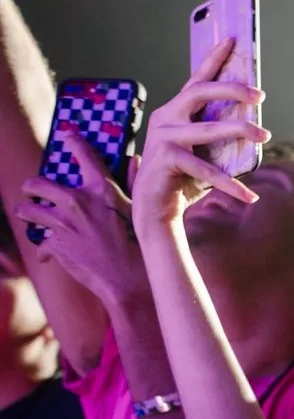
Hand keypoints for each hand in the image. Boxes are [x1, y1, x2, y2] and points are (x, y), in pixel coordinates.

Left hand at [14, 132, 146, 305]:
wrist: (130, 283)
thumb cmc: (141, 248)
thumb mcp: (141, 212)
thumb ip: (134, 183)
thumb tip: (135, 159)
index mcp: (102, 190)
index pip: (84, 155)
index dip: (73, 141)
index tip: (66, 135)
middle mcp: (78, 202)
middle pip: (37, 184)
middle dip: (32, 188)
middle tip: (32, 193)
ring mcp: (63, 223)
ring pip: (28, 210)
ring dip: (28, 213)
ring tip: (32, 217)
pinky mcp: (55, 244)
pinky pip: (41, 242)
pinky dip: (46, 249)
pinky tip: (51, 256)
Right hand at [132, 37, 267, 226]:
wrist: (156, 208)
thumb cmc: (185, 177)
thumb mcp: (207, 152)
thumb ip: (223, 136)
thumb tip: (257, 128)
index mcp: (175, 111)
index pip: (196, 79)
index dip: (213, 58)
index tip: (232, 39)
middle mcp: (166, 117)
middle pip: (199, 92)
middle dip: (231, 89)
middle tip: (259, 95)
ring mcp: (162, 137)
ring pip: (208, 129)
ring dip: (240, 131)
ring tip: (264, 135)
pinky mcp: (165, 159)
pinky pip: (206, 170)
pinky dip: (230, 185)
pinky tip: (250, 196)